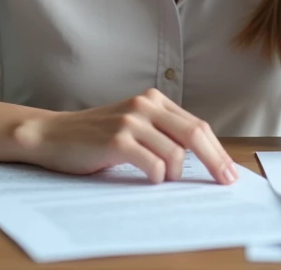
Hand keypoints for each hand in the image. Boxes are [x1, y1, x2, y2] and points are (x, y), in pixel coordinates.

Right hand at [12, 88, 238, 184]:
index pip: (197, 125)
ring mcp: (131, 121)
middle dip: (215, 161)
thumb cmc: (94, 136)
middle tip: (226, 181)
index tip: (229, 171)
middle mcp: (145, 105)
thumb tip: (199, 160)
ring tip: (161, 179)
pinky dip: (157, 176)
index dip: (217, 150)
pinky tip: (150, 178)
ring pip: (175, 153)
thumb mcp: (133, 126)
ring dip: (174, 174)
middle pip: (195, 134)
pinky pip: (153, 164)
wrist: (52, 135)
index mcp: (153, 100)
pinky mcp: (117, 139)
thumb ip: (161, 133)